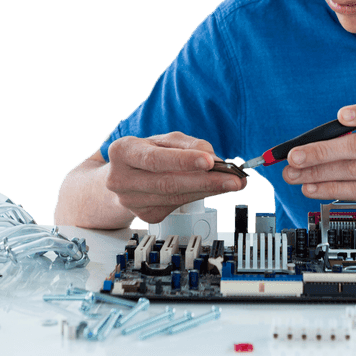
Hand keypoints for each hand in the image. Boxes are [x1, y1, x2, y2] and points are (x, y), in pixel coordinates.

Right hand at [105, 132, 244, 223]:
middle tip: (233, 179)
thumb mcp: (163, 140)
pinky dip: (199, 197)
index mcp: (123, 152)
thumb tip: (213, 157)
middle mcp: (122, 179)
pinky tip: (212, 190)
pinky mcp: (146, 215)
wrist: (122, 176)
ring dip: (207, 191)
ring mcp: (132, 202)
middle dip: (205, 181)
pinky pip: (178, 206)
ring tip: (231, 183)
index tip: (210, 162)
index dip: (183, 161)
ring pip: (175, 198)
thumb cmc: (144, 153)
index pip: (155, 158)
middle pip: (168, 183)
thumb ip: (188, 145)